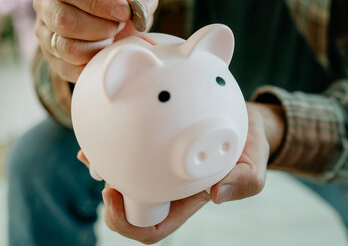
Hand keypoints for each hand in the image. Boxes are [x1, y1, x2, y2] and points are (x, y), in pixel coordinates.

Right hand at [33, 0, 157, 81]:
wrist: (109, 30)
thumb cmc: (118, 8)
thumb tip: (137, 10)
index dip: (97, 0)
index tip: (123, 12)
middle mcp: (46, 4)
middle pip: (65, 20)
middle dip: (102, 28)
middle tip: (119, 27)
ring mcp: (44, 33)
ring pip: (67, 48)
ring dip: (99, 48)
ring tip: (112, 39)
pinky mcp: (51, 59)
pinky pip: (71, 69)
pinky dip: (94, 64)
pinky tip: (105, 53)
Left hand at [77, 102, 284, 243]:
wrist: (246, 122)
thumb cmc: (249, 146)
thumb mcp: (255, 165)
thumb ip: (244, 181)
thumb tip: (218, 194)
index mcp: (187, 199)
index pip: (153, 227)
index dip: (129, 223)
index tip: (116, 195)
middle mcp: (169, 187)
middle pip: (130, 207)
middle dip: (110, 196)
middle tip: (103, 172)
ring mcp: (161, 168)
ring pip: (124, 179)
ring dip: (105, 169)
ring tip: (92, 154)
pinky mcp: (157, 145)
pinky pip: (129, 152)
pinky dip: (113, 148)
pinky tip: (101, 137)